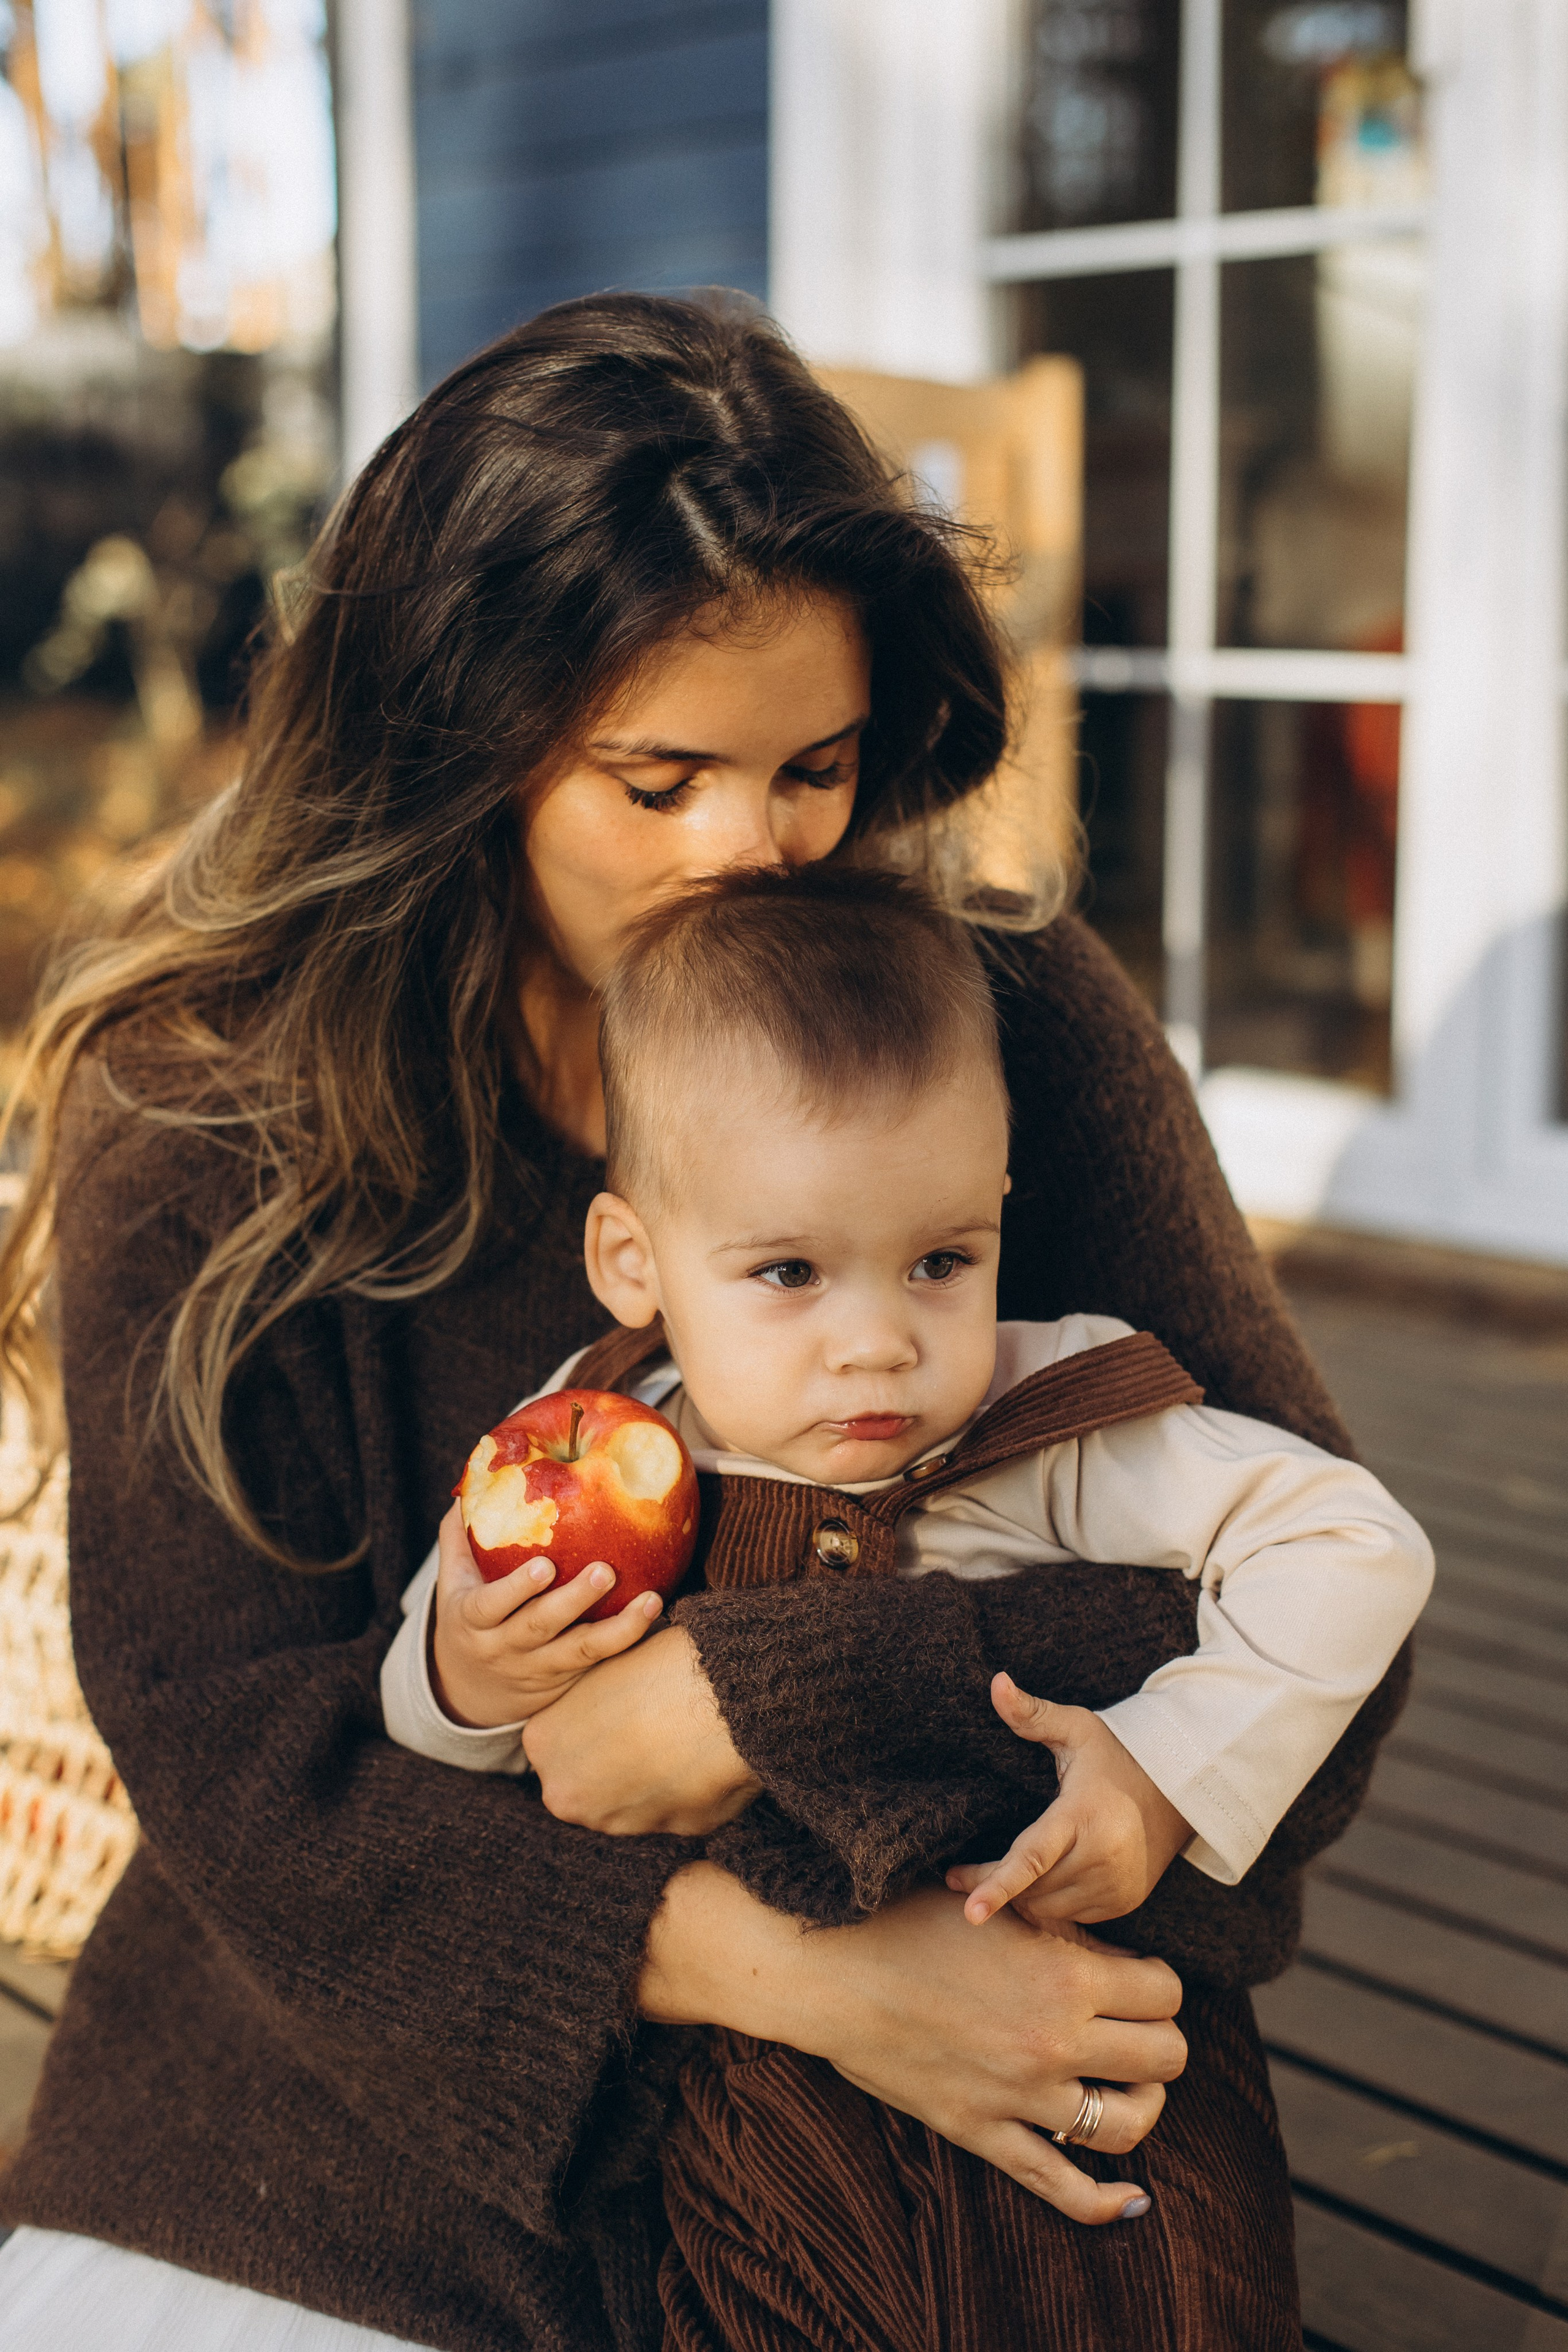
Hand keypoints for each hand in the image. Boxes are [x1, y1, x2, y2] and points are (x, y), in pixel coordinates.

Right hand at [429, 1501, 662, 1727]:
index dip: (517, 1589)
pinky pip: (600, 1658)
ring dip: (619, 1628)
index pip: (491, 1606)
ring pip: (580, 1650)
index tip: (545, 1566)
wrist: (471, 1689)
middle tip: (605, 1571)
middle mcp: (505, 1647)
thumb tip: (474, 1479)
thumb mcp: (453, 1582)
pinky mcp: (568, 1676)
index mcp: (472, 1620)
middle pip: (540, 1627)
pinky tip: (655, 1612)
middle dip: (574, 1601)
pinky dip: (629, 1638)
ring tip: (649, 1600)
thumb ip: (460, 1535)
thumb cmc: (469, 1617)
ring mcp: (540, 1666)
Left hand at [522, 1626, 761, 1835]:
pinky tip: (706, 1752)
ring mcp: (619, 1822)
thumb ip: (589, 1690)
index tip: (619, 1701)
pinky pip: (678, 1808)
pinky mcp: (672, 1832)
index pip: (558, 1736)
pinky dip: (690, 1787)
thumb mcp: (606, 1660)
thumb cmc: (659, 1664)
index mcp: (543, 1744)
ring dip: (653, 1776)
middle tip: (651, 1719)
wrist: (723, 1696)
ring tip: (683, 1733)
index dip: (592, 1718)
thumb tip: (602, 1693)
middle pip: (589, 1778)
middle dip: (616, 1757)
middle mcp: (569, 1795)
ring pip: (632, 1800)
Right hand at [642, 1864, 1184, 2225]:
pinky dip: (1105, 2202)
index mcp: (1064, 1978)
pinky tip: (1132, 2200)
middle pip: (1165, 2058)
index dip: (1161, 1985)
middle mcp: (1055, 2042)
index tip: (1140, 1982)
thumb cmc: (912, 1924)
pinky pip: (1061, 2186)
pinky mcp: (985, 2133)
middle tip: (1135, 2030)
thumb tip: (1120, 1967)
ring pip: (1131, 2124)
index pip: (1165, 1992)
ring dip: (1143, 2104)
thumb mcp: (1002, 1912)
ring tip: (1127, 2087)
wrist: (835, 1971)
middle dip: (1161, 2041)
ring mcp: (1021, 2096)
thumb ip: (1068, 1939)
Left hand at [947, 1675, 1192, 1926]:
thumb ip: (1032, 1713)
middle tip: (955, 1876)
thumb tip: (995, 1682)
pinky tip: (1036, 1883)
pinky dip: (1048, 1903)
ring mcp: (1116, 1885)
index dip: (996, 1885)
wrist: (1179, 1789)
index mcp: (1084, 1814)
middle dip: (991, 1886)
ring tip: (995, 1877)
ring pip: (1048, 1907)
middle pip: (1031, 1887)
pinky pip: (1071, 1915)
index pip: (1032, 1858)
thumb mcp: (1077, 1728)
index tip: (968, 1911)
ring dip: (1020, 1898)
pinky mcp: (1123, 1901)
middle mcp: (1103, 1857)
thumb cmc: (1116, 1754)